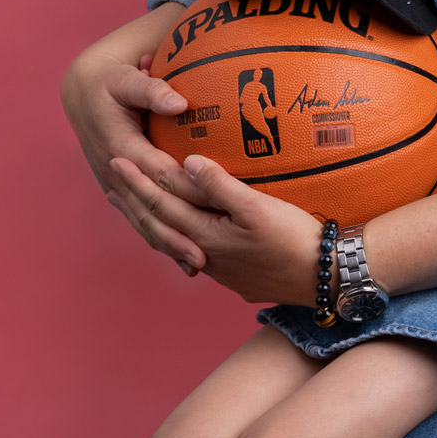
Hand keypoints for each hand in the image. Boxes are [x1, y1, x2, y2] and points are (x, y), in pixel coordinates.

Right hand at [62, 5, 212, 266]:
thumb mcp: (128, 80)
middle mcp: (116, 173)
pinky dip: (159, 237)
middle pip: (150, 209)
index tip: (215, 205)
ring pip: (143, 220)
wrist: (83, 92)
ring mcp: (116, 185)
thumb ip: (152, 90)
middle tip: (206, 254)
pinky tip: (181, 255)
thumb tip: (178, 103)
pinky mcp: (119, 189)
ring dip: (168, 244)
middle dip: (176, 233)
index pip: (160, 175)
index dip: (186, 191)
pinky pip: (141, 217)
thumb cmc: (112, 82)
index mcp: (122, 149)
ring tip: (197, 265)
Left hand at [108, 154, 322, 304]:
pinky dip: (175, 234)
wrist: (323, 276)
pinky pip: (191, 250)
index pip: (162, 204)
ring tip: (137, 206)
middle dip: (135, 201)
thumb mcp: (257, 207)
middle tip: (113, 180)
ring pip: (173, 240)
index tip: (117, 161)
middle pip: (160, 226)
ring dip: (152, 219)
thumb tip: (186, 163)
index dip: (139, 182)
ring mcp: (219, 269)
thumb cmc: (294, 238)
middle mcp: (205, 256)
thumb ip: (219, 185)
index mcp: (206, 237)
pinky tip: (183, 233)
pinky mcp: (235, 273)